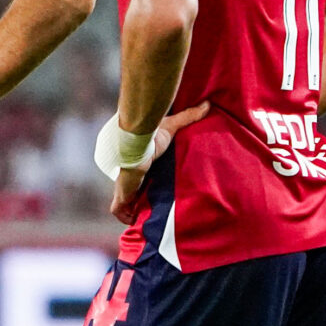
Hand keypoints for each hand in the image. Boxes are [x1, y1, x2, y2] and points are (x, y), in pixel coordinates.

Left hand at [109, 102, 209, 222]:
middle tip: (151, 209)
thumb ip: (189, 117)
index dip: (143, 185)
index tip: (152, 190)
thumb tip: (208, 104)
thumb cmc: (151, 133)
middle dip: (138, 201)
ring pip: (123, 203)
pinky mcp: (122, 193)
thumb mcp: (172, 126)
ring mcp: (123, 185)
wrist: (136, 140)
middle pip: (130, 192)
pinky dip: (124, 216)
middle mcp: (128, 175)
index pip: (138, 177)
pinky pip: (117, 210)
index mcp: (138, 163)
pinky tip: (133, 221)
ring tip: (144, 218)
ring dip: (132, 211)